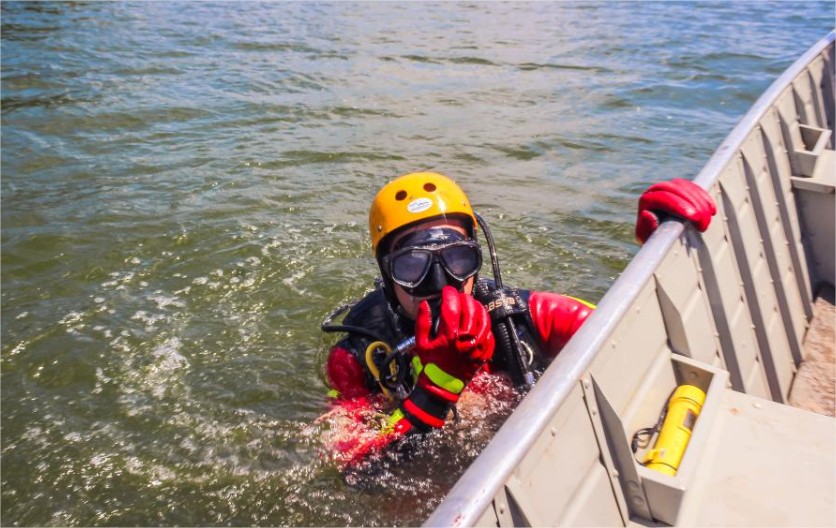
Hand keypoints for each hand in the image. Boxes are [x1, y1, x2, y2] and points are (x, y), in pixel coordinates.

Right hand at [402, 286, 494, 427]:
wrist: (442, 386)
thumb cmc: (431, 364)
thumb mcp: (421, 343)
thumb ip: (422, 323)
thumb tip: (424, 304)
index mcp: (448, 336)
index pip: (451, 307)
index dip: (450, 294)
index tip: (447, 290)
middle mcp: (465, 339)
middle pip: (469, 310)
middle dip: (464, 298)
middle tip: (458, 296)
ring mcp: (476, 346)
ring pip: (483, 319)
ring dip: (477, 307)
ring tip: (471, 303)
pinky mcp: (483, 353)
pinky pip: (489, 333)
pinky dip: (485, 324)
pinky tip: (479, 320)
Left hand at [636, 178, 715, 243]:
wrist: (657, 237)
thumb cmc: (651, 238)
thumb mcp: (646, 237)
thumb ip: (646, 228)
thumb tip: (647, 214)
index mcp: (646, 200)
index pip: (662, 197)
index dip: (680, 205)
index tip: (694, 217)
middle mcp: (656, 190)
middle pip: (677, 189)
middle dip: (693, 204)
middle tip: (703, 221)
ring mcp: (670, 187)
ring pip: (687, 187)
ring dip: (701, 202)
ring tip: (708, 220)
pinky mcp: (682, 188)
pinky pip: (695, 188)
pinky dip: (705, 198)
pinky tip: (712, 211)